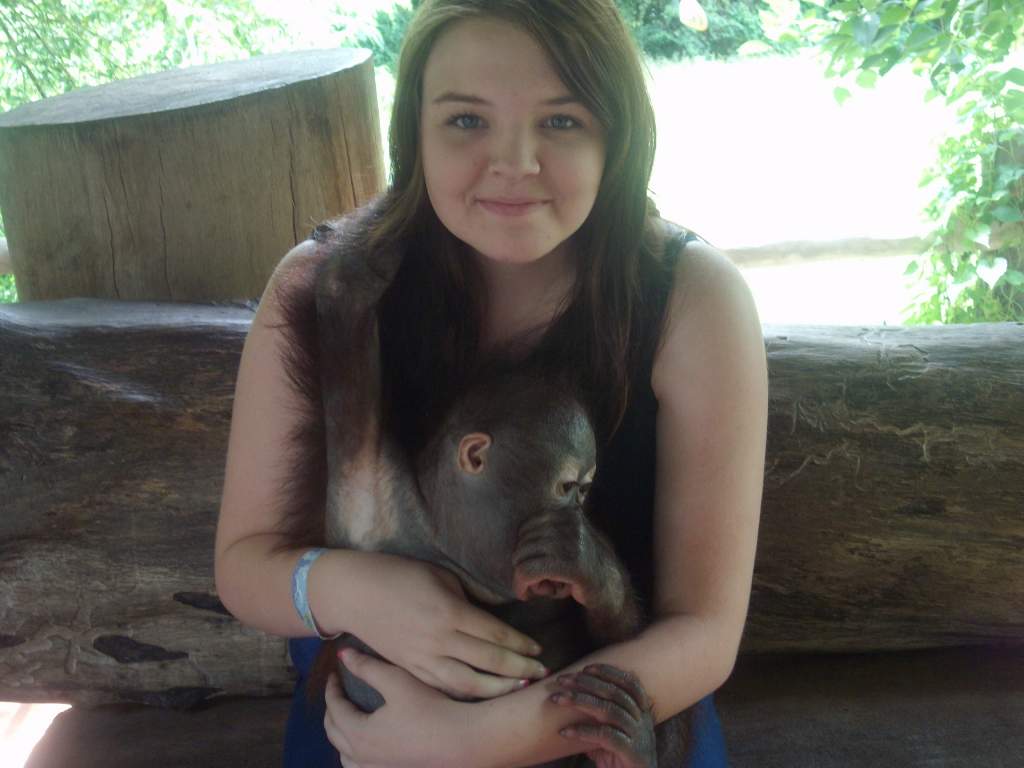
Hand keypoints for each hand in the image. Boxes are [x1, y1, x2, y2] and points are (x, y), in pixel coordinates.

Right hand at [325, 552, 546, 698]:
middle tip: (541, 673)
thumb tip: (493, 616)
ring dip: (497, 689)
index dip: (520, 644)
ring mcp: (423, 658)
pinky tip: (483, 693)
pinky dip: (467, 693)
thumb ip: (468, 600)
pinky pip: (443, 687)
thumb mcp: (441, 577)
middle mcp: (439, 640)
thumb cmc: (399, 575)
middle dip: (519, 669)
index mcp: (450, 612)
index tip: (538, 649)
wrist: (354, 593)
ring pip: (467, 684)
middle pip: (488, 662)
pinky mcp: (410, 668)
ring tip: (519, 689)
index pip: (495, 634)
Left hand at [325, 648, 475, 767]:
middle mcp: (362, 757)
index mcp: (359, 734)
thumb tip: (342, 656)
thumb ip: (368, 668)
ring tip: (350, 721)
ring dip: (342, 737)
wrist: (463, 741)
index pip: (334, 708)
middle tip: (339, 692)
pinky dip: (355, 755)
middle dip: (333, 710)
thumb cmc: (429, 708)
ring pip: (345, 757)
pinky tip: (369, 745)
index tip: (336, 674)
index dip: (332, 688)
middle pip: (334, 734)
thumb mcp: (397, 682)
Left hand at [514, 512, 638, 641]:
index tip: (532, 566)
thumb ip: (545, 530)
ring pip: (522, 558)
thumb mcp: (566, 538)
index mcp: (567, 512)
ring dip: (522, 578)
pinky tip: (525, 595)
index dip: (523, 551)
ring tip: (538, 587)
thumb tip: (510, 533)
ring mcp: (570, 542)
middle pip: (522, 544)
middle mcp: (569, 523)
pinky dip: (521, 586)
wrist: (609, 586)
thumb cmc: (580, 565)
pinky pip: (528, 572)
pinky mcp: (569, 565)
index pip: (525, 528)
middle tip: (535, 581)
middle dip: (522, 565)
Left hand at [552, 664, 655, 767]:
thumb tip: (571, 700)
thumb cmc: (623, 756)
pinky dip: (583, 732)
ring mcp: (637, 735)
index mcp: (640, 711)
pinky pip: (605, 737)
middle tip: (562, 680)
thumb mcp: (613, 733)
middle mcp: (641, 720)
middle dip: (586, 683)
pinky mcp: (630, 752)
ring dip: (580, 701)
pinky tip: (565, 732)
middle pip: (614, 693)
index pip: (629, 682)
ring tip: (558, 699)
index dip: (609, 672)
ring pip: (608, 711)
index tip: (586, 668)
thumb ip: (598, 718)